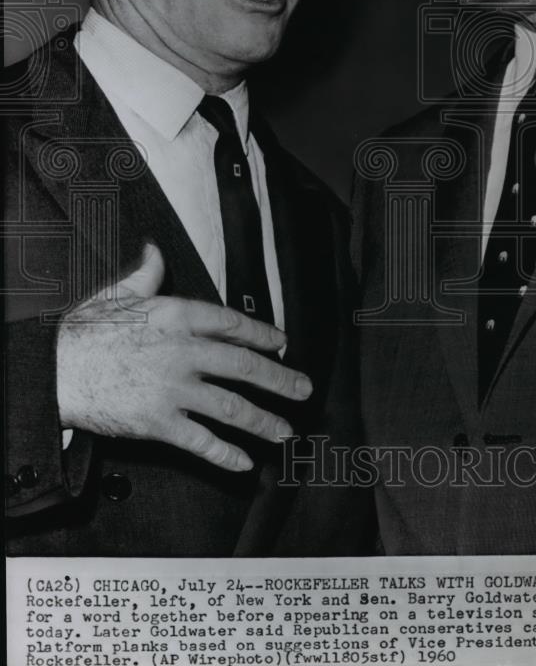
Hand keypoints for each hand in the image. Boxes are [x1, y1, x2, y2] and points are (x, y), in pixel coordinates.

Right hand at [56, 243, 311, 470]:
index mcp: (179, 317)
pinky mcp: (158, 423)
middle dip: (281, 380)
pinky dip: (226, 454)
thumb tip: (155, 250)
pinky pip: (202, 441)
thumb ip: (147, 273)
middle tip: (304, 390)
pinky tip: (245, 462)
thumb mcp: (119, 293)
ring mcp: (174, 390)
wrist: (54, 370)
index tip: (283, 344)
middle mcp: (184, 352)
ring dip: (264, 421)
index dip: (264, 336)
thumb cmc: (86, 331)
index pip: (234, 325)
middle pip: (245, 367)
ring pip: (232, 407)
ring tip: (285, 431)